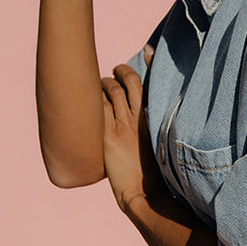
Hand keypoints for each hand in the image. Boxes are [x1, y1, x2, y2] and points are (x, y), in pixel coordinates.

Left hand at [101, 50, 161, 208]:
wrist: (145, 195)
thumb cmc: (155, 177)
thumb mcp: (160, 148)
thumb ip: (154, 130)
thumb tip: (150, 126)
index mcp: (155, 118)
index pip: (152, 83)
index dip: (151, 63)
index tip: (147, 51)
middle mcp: (140, 117)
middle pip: (130, 81)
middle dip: (121, 71)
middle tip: (115, 71)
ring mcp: (124, 125)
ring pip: (111, 90)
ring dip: (102, 84)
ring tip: (99, 88)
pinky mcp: (108, 136)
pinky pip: (97, 107)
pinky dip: (91, 98)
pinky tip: (86, 100)